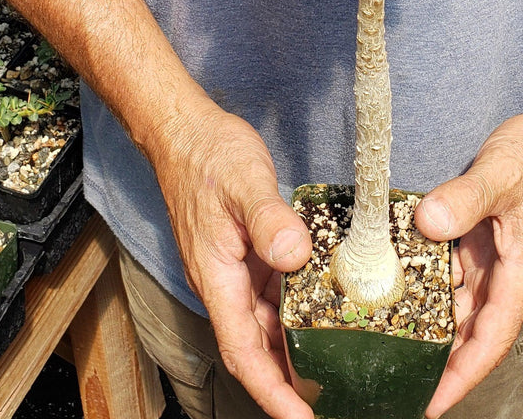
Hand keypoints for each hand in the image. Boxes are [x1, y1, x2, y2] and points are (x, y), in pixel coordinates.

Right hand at [150, 97, 313, 418]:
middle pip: (257, 348)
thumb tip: (295, 255)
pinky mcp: (249, 254)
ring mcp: (236, 270)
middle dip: (289, 382)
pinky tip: (324, 312)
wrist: (187, 132)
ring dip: (294, 349)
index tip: (301, 418)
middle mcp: (225, 282)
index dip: (272, 392)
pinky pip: (273, 295)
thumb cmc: (208, 155)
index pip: (244, 352)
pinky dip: (296, 311)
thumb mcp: (245, 182)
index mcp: (217, 278)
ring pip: (267, 323)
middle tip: (332, 399)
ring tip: (336, 369)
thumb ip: (269, 219)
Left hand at [414, 108, 522, 417]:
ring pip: (457, 302)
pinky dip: (427, 281)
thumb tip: (427, 223)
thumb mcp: (502, 174)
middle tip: (392, 377)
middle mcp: (505, 275)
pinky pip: (452, 271)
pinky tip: (396, 283)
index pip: (488, 340)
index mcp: (519, 275)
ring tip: (385, 340)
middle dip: (436, 359)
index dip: (460, 377)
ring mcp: (492, 258)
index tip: (429, 405)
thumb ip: (466, 197)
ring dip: (428, 320)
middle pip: (468, 330)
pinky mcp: (480, 239)